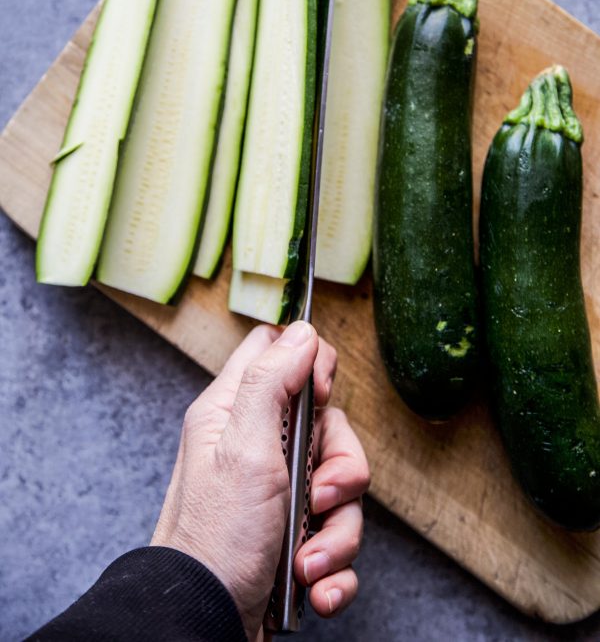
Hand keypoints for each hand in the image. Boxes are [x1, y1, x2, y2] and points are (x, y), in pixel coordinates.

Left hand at [151, 321, 369, 640]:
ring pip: (339, 486)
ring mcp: (277, 493)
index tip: (319, 397)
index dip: (309, 363)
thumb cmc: (214, 540)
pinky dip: (334, 564)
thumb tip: (301, 331)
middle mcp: (256, 446)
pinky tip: (315, 584)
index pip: (276, 351)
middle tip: (319, 494)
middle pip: (326, 424)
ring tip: (308, 560)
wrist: (202, 625)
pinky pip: (337, 535)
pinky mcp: (293, 535)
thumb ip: (271, 382)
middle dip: (340, 468)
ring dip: (336, 531)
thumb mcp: (243, 448)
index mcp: (234, 413)